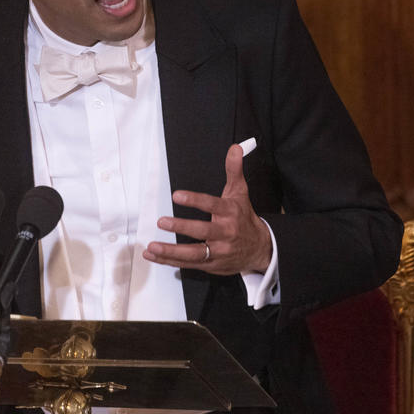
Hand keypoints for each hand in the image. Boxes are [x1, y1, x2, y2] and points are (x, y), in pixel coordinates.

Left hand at [144, 143, 271, 274]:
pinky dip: (169, 261)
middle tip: (162, 221)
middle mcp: (225, 234)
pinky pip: (188, 264)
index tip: (177, 196)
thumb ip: (234, 170)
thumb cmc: (244, 218)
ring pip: (194, 254)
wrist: (260, 249)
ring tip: (153, 246)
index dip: (195, 200)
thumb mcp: (240, 192)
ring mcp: (218, 252)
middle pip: (203, 231)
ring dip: (171, 252)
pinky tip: (153, 255)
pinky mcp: (211, 265)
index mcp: (230, 213)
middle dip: (181, 227)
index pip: (212, 205)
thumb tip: (235, 148)